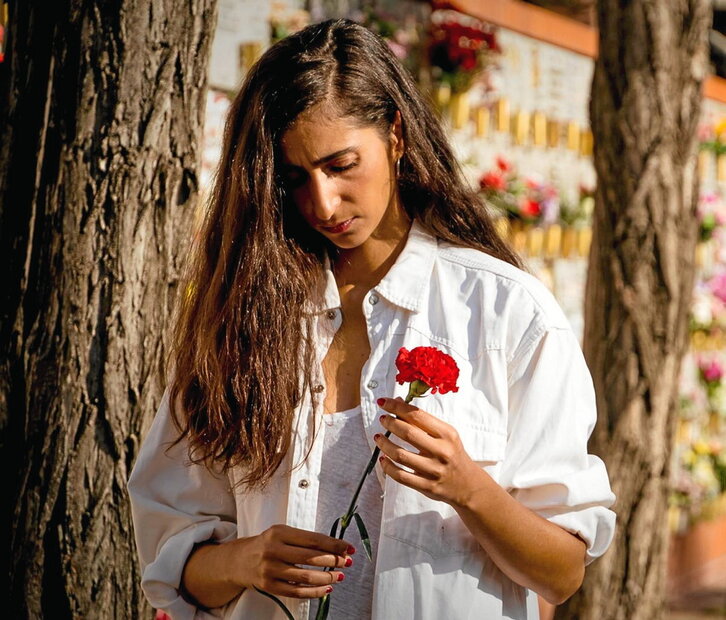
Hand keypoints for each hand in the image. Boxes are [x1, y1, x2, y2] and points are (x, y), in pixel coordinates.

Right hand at [229, 524, 354, 599]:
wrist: (239, 560)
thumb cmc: (267, 544)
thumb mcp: (283, 533)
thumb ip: (304, 539)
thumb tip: (335, 547)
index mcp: (279, 533)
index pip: (313, 539)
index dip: (334, 544)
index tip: (348, 548)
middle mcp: (273, 550)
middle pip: (311, 557)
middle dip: (333, 560)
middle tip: (347, 562)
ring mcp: (270, 570)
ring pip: (306, 577)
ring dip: (327, 577)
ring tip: (339, 576)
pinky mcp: (269, 586)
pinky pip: (297, 592)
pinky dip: (315, 592)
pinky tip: (326, 588)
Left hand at [374, 397, 482, 507]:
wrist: (468, 484)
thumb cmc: (453, 454)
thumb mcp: (445, 434)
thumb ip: (423, 420)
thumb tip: (398, 403)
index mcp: (447, 434)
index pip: (417, 415)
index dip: (397, 407)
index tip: (383, 402)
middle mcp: (441, 451)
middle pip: (408, 433)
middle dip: (390, 423)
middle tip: (382, 419)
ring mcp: (433, 470)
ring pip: (400, 455)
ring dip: (384, 444)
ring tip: (378, 437)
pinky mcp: (426, 486)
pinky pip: (400, 476)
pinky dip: (387, 466)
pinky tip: (382, 458)